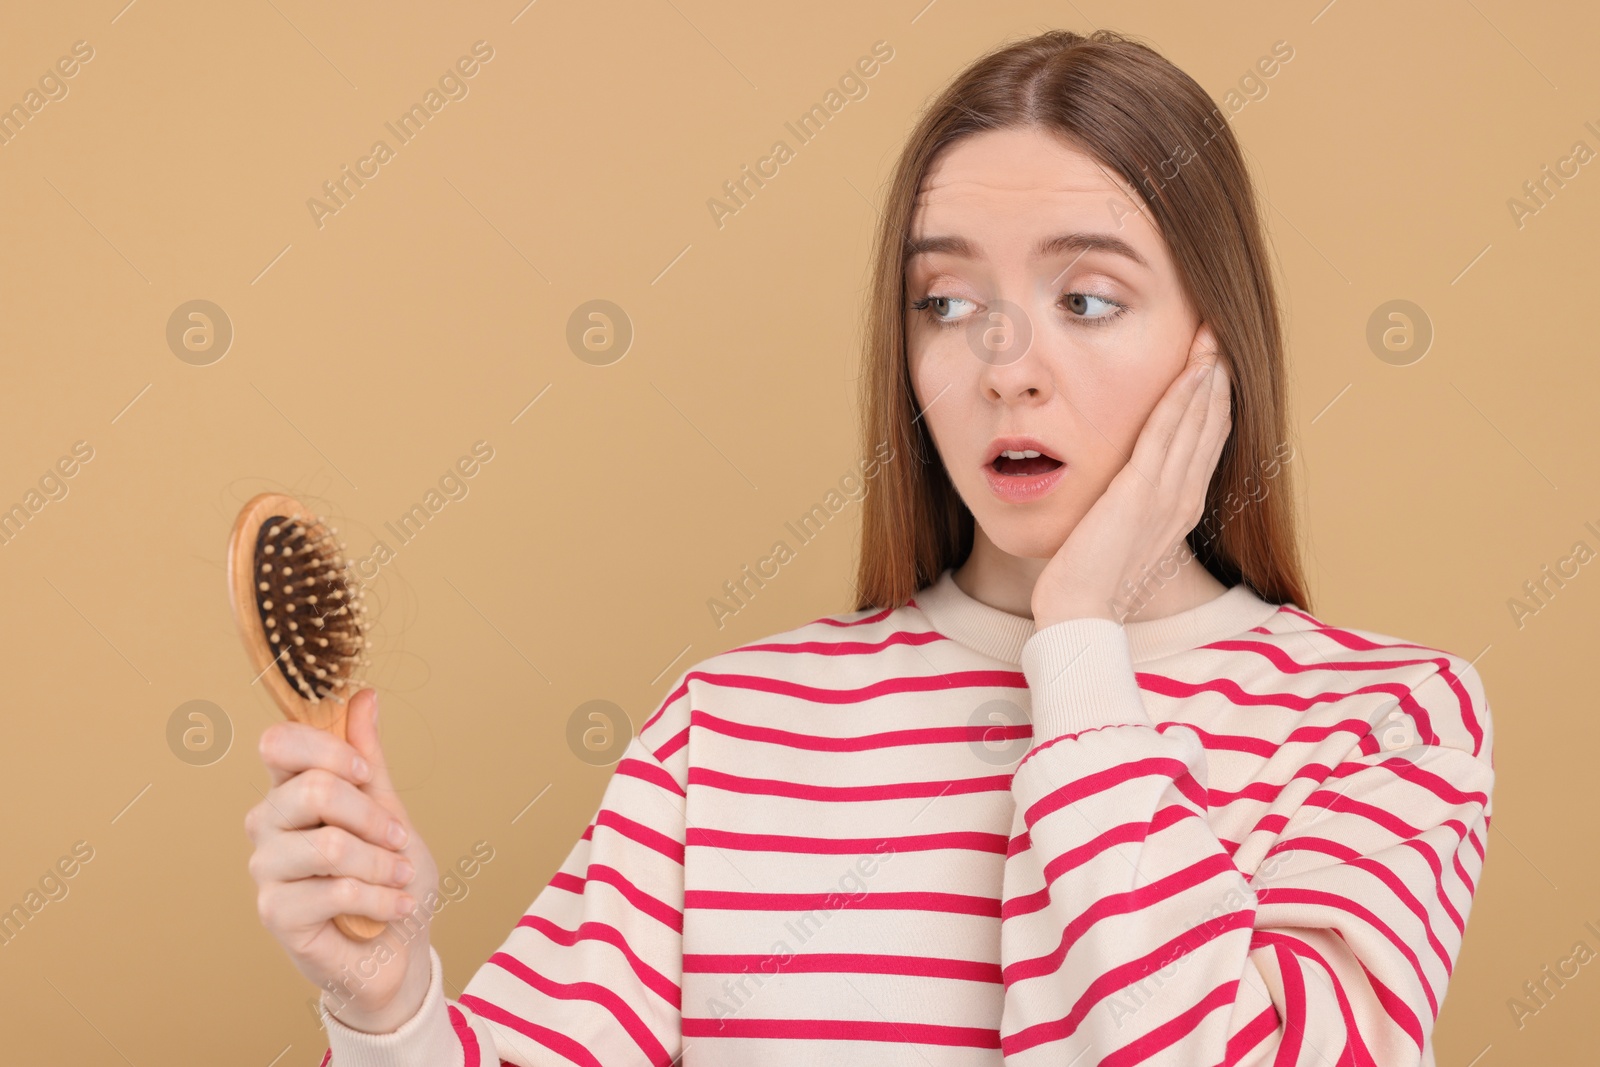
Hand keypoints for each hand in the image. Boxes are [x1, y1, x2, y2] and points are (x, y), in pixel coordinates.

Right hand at [245, 687, 438, 1033]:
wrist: (396, 949)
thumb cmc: (388, 876)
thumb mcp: (388, 810)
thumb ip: (369, 759)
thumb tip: (364, 696)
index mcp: (289, 791)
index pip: (278, 743)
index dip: (327, 749)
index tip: (365, 772)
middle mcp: (267, 826)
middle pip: (312, 790)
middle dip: (373, 817)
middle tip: (399, 840)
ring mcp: (267, 871)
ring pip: (330, 846)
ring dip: (383, 864)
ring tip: (399, 877)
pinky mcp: (276, 915)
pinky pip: (338, 891)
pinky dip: (381, 898)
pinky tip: (394, 906)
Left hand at [1031, 322, 1231, 627]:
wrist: (1081, 613)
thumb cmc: (1089, 582)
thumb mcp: (1117, 537)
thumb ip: (1125, 509)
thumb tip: (1118, 492)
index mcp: (1179, 510)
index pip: (1205, 443)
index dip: (1213, 401)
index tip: (1214, 364)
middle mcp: (1183, 499)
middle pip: (1210, 425)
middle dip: (1217, 377)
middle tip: (1220, 334)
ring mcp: (1167, 495)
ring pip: (1196, 422)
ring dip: (1207, 376)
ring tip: (1213, 337)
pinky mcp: (1142, 493)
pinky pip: (1168, 434)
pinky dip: (1182, 399)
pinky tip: (1193, 369)